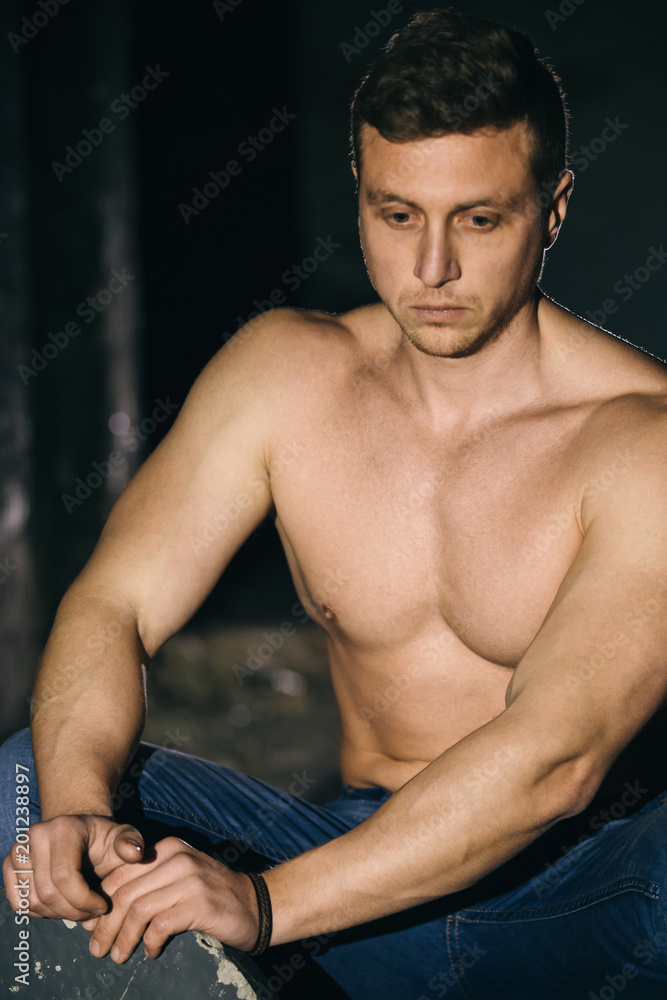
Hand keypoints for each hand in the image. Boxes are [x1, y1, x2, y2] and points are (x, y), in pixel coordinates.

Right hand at [2, 815, 144, 920]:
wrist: (79, 832)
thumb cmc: (102, 839)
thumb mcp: (122, 837)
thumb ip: (130, 844)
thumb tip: (134, 854)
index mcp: (63, 829)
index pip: (64, 877)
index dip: (83, 901)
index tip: (102, 906)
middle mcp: (35, 837)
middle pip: (47, 893)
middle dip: (73, 911)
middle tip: (92, 913)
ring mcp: (18, 851)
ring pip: (33, 901)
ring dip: (58, 914)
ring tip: (79, 909)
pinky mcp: (9, 866)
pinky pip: (19, 902)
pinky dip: (39, 912)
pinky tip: (60, 905)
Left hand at [85, 837, 259, 962]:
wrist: (256, 904)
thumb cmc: (211, 895)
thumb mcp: (179, 878)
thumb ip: (147, 884)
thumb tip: (103, 911)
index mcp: (166, 849)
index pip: (119, 875)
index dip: (100, 904)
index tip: (91, 928)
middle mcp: (176, 859)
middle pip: (124, 894)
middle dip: (105, 925)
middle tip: (97, 949)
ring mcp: (189, 880)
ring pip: (138, 911)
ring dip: (123, 939)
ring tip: (118, 956)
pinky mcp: (199, 904)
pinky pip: (159, 926)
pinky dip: (149, 944)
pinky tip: (151, 953)